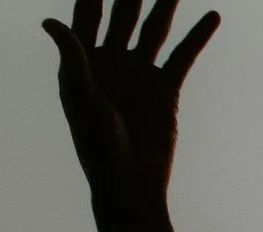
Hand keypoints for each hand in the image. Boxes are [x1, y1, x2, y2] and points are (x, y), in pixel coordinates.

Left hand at [43, 1, 220, 202]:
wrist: (130, 183)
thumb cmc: (98, 146)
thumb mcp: (81, 99)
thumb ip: (72, 58)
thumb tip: (50, 22)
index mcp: (83, 60)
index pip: (88, 12)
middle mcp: (112, 60)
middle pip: (123, 13)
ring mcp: (140, 73)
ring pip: (154, 28)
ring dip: (165, 4)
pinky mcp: (166, 89)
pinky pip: (183, 56)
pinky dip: (197, 36)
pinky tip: (211, 17)